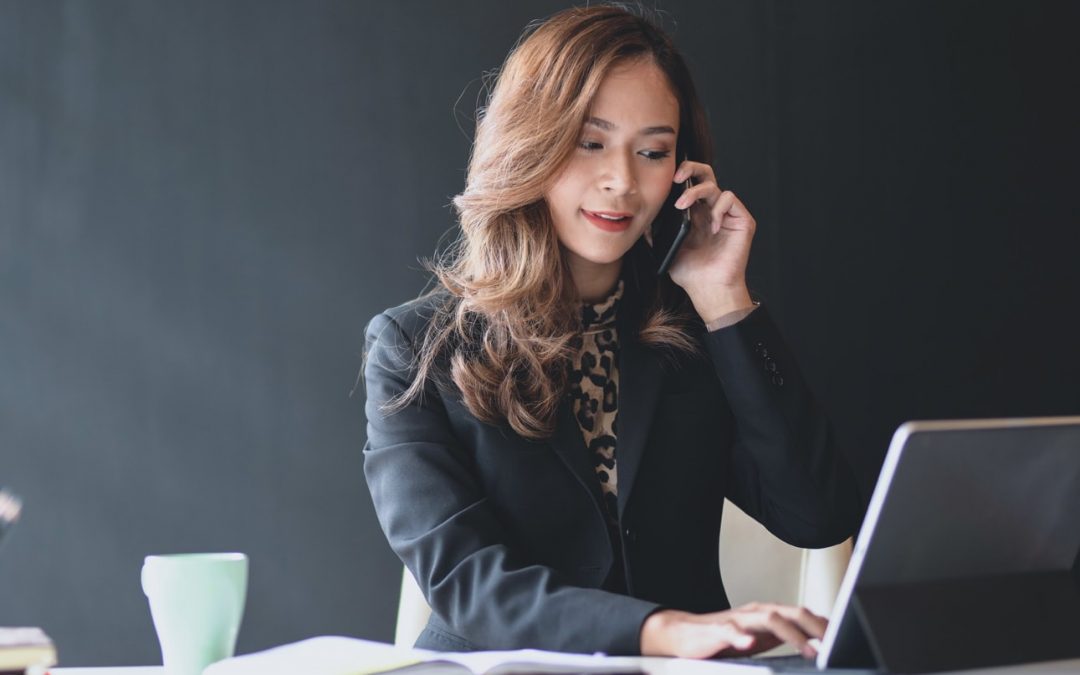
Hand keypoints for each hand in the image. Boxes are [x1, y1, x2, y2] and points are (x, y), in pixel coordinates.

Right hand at [639, 603, 826, 659]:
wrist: (684, 634)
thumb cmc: (726, 638)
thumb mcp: (762, 637)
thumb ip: (788, 635)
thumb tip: (821, 639)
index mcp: (770, 613)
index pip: (804, 615)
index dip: (826, 627)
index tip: (846, 640)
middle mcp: (757, 612)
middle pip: (792, 612)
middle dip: (817, 629)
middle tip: (835, 645)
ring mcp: (738, 620)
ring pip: (768, 619)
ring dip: (792, 635)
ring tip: (809, 651)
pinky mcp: (717, 631)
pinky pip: (730, 631)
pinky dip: (741, 637)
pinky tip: (750, 644)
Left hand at [665, 160, 755, 321]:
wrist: (708, 290)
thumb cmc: (691, 274)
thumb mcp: (666, 250)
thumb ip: (655, 233)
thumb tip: (640, 219)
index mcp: (695, 213)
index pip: (691, 183)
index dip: (681, 175)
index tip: (667, 179)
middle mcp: (711, 210)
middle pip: (705, 175)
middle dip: (691, 168)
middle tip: (677, 177)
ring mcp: (726, 215)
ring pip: (714, 185)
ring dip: (696, 191)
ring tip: (683, 205)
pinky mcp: (741, 221)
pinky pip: (730, 199)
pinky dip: (718, 207)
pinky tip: (712, 225)